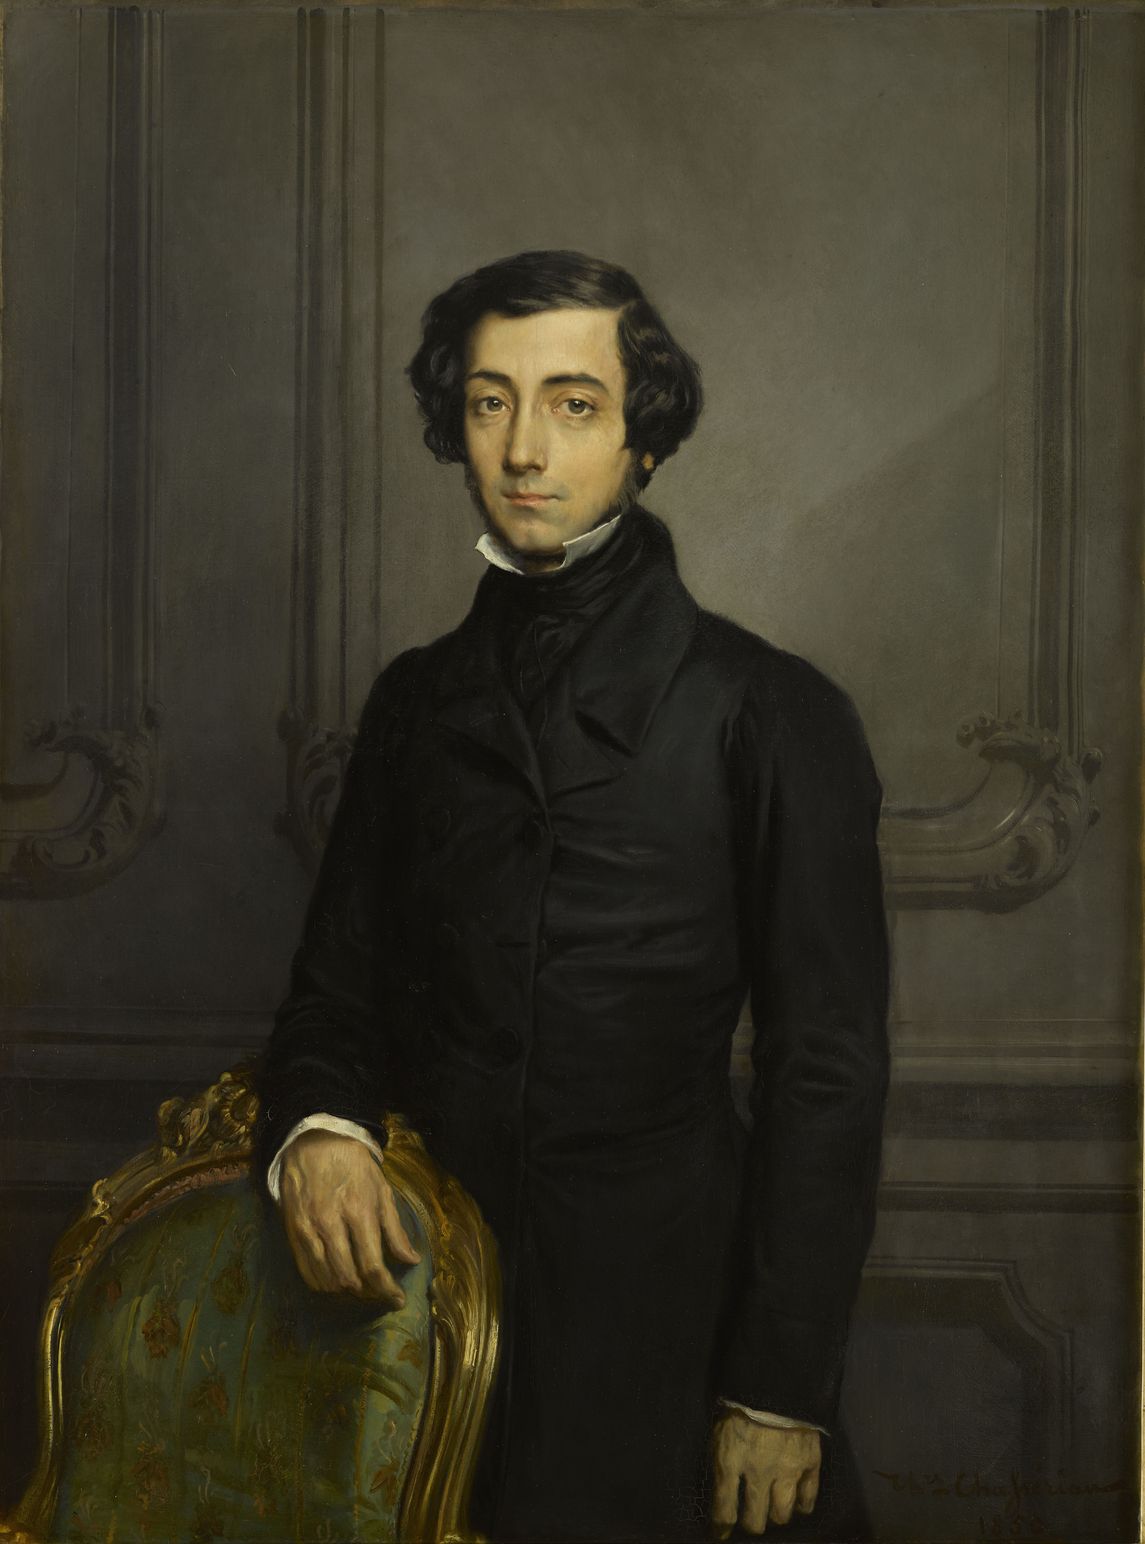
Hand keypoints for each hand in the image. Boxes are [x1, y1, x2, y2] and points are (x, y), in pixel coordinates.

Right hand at [278, 1130, 420, 1306]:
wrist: (314, 1143)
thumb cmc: (354, 1165)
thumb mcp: (382, 1190)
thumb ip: (395, 1229)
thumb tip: (412, 1260)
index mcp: (359, 1211)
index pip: (373, 1265)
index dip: (387, 1289)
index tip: (398, 1300)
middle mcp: (331, 1224)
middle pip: (349, 1278)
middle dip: (368, 1292)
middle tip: (380, 1291)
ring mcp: (308, 1229)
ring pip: (327, 1280)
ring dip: (346, 1291)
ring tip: (360, 1287)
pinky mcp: (293, 1232)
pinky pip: (307, 1271)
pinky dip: (323, 1284)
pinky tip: (336, 1281)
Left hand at [711, 1410, 820, 1536]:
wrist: (776, 1375)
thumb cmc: (740, 1400)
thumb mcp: (720, 1429)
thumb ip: (721, 1460)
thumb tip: (722, 1487)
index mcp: (730, 1462)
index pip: (724, 1511)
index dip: (721, 1529)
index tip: (721, 1534)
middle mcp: (759, 1473)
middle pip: (755, 1521)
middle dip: (750, 1523)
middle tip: (750, 1518)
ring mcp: (787, 1470)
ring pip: (782, 1515)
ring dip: (774, 1515)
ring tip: (772, 1509)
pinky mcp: (809, 1462)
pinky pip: (808, 1498)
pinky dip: (802, 1505)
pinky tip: (796, 1503)